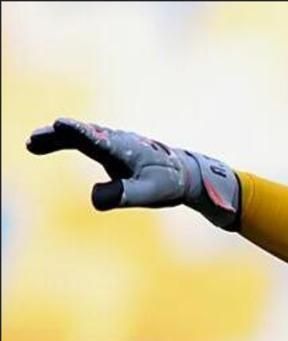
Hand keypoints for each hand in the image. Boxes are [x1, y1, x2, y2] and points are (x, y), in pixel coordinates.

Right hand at [26, 117, 240, 229]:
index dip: (79, 133)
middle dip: (59, 136)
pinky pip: (82, 140)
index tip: (61, 124)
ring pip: (80, 135)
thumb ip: (123, 196)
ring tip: (32, 143)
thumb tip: (94, 199)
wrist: (184, 173)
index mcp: (125, 151)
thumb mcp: (149, 194)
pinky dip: (64, 139)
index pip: (98, 140)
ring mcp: (112, 142)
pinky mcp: (109, 147)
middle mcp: (117, 142)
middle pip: (83, 135)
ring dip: (56, 137)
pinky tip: (44, 144)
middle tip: (34, 140)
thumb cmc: (168, 184)